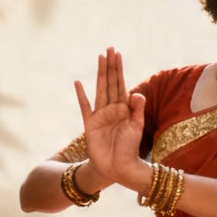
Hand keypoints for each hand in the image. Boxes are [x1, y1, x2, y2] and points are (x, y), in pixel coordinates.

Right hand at [75, 49, 145, 189]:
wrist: (118, 167)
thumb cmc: (130, 149)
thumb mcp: (136, 127)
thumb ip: (137, 110)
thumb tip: (136, 93)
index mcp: (124, 108)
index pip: (121, 83)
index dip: (119, 68)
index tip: (117, 53)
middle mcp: (112, 108)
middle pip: (110, 82)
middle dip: (110, 65)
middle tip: (109, 48)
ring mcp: (100, 115)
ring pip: (100, 89)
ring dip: (100, 73)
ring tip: (100, 58)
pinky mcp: (90, 124)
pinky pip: (84, 106)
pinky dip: (81, 95)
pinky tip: (78, 83)